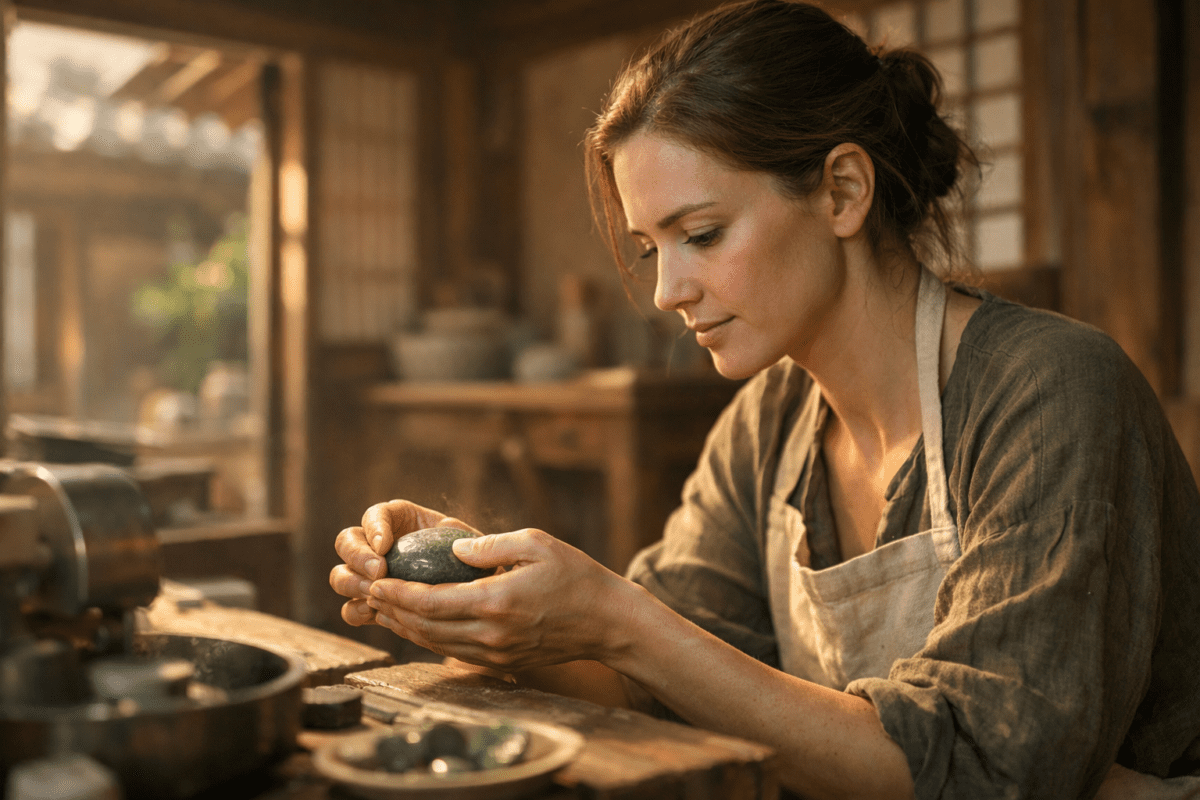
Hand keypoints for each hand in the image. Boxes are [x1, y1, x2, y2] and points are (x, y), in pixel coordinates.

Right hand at [329, 500, 476, 626]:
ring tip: (375, 594)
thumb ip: (468, 538)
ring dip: (352, 584)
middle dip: (357, 557)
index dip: (374, 527)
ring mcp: (370, 575)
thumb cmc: (474, 560)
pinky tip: (375, 613)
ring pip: (341, 575)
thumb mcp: (474, 542)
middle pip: (346, 542)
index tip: (385, 545)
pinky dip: (358, 611)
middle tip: (378, 572)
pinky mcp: (372, 602)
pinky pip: (352, 608)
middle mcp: (377, 544)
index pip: (374, 515)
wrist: (473, 592)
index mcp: (398, 519)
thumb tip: (463, 545)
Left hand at [366, 528, 631, 671]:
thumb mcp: (535, 543)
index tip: (377, 581)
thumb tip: (452, 548)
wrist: (607, 622)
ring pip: (436, 645)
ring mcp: (497, 654)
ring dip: (406, 628)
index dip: (397, 594)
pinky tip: (418, 626)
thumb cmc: (576, 577)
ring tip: (384, 609)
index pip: (431, 603)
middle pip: (426, 628)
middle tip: (370, 593)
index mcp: (496, 602)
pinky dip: (429, 640)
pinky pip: (455, 653)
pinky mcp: (503, 663)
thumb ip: (488, 546)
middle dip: (393, 610)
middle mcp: (491, 634)